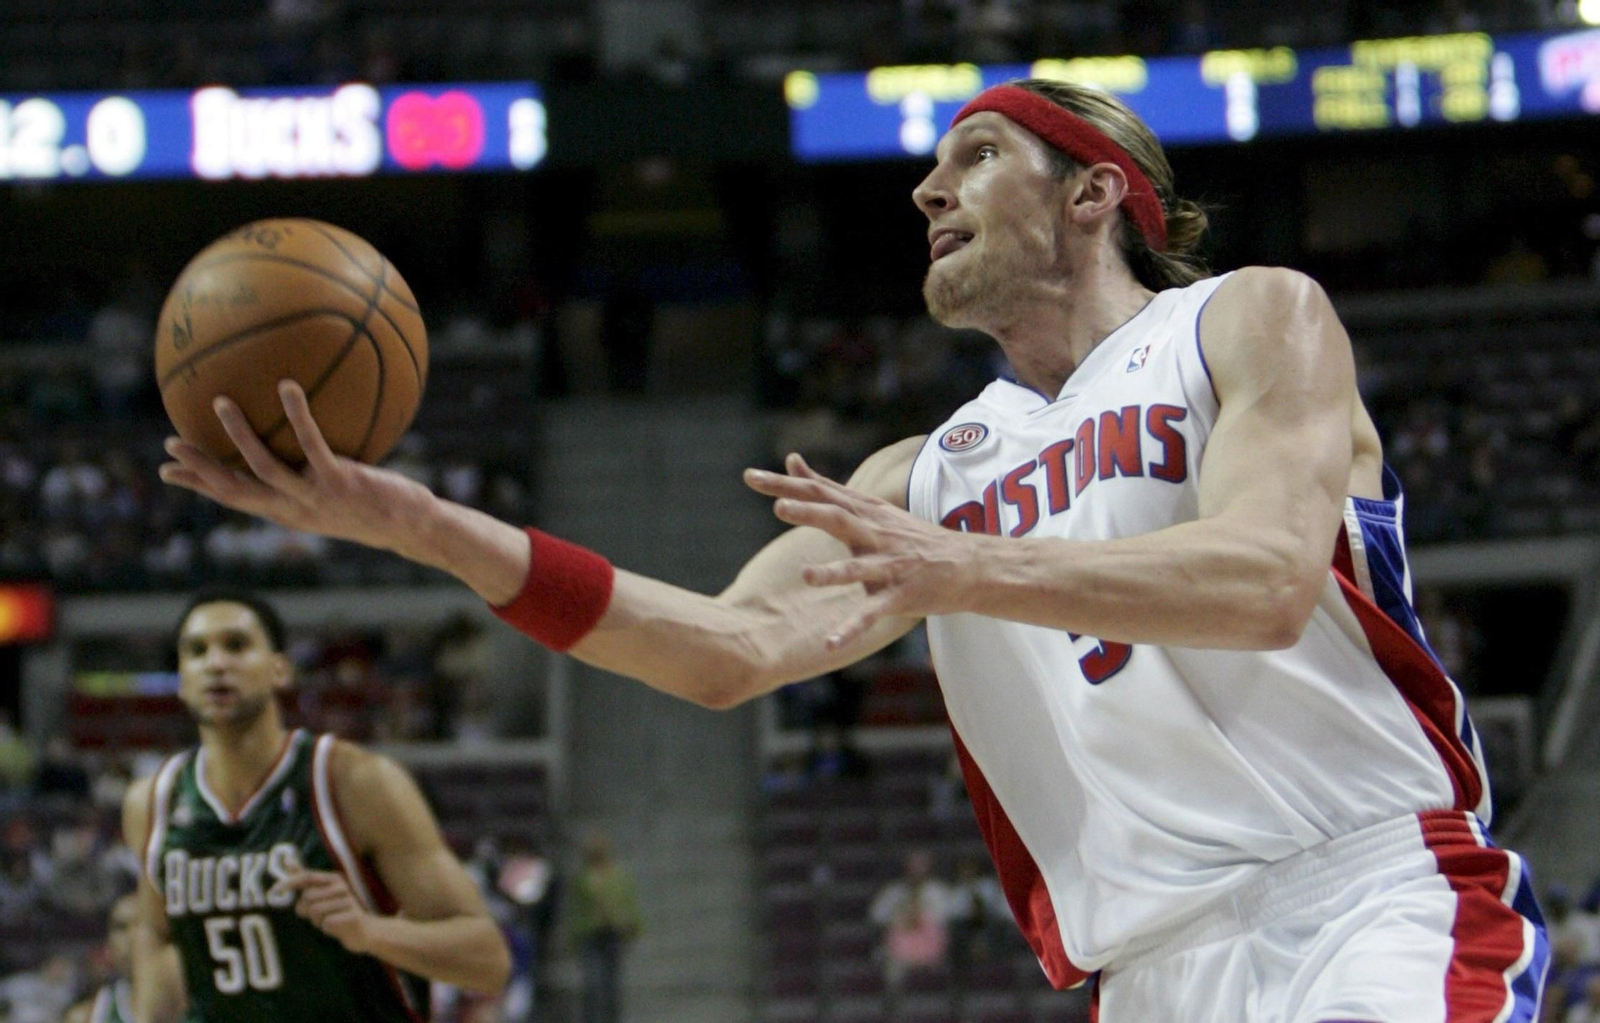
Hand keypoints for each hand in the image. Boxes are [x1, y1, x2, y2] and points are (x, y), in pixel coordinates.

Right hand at [158, 381, 435, 555]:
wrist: (410, 528)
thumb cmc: (375, 506)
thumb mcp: (334, 493)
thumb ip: (310, 474)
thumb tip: (299, 444)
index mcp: (287, 512)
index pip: (233, 499)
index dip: (199, 484)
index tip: (167, 470)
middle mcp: (294, 509)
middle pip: (234, 489)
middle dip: (200, 468)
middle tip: (170, 441)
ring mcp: (315, 497)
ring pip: (264, 466)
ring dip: (239, 435)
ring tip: (220, 401)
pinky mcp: (340, 482)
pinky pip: (312, 444)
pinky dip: (297, 416)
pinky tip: (287, 386)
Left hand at [275, 870, 375, 953]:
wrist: (364, 931)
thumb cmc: (337, 910)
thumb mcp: (321, 892)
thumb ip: (304, 877)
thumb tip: (287, 861)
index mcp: (334, 878)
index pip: (307, 876)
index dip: (289, 882)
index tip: (273, 891)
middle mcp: (342, 886)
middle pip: (307, 898)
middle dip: (306, 911)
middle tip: (319, 915)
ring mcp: (349, 901)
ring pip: (315, 912)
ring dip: (317, 921)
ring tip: (329, 920)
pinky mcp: (353, 916)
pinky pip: (326, 924)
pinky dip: (327, 929)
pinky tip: (337, 927)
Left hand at [744, 453, 980, 648]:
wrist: (967, 565)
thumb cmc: (911, 537)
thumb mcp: (870, 507)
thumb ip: (827, 488)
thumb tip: (791, 461)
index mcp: (864, 513)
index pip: (820, 493)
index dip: (785, 485)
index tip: (749, 477)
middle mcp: (875, 534)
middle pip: (839, 518)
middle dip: (810, 513)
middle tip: (777, 507)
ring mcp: (889, 565)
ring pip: (858, 567)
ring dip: (834, 572)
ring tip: (807, 576)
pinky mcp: (900, 596)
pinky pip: (872, 613)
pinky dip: (852, 628)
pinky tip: (830, 642)